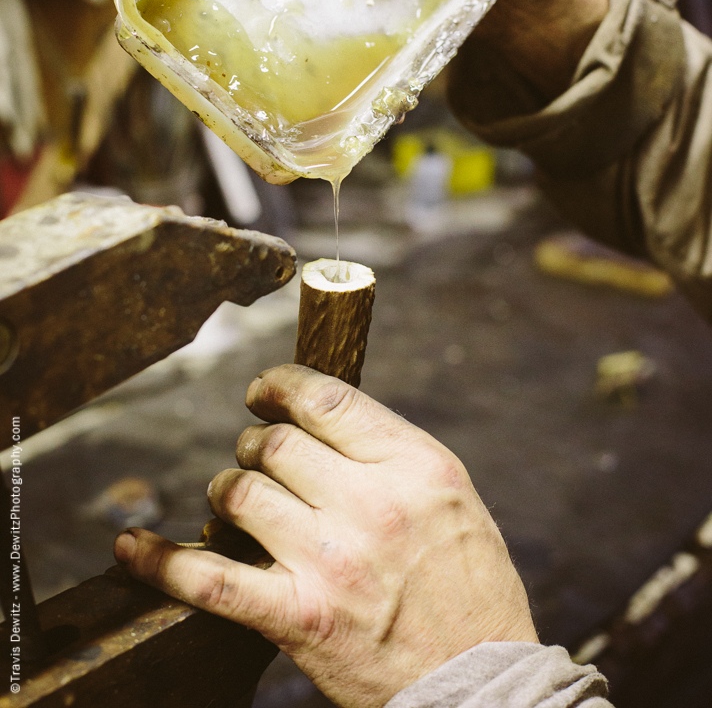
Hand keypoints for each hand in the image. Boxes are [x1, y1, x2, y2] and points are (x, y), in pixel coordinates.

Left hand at [115, 365, 535, 707]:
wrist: (479, 681)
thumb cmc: (470, 584)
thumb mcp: (449, 494)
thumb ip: (387, 451)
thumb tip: (317, 417)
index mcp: (414, 466)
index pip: (326, 399)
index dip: (280, 385)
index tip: (262, 392)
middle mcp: (372, 505)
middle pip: (277, 444)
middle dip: (255, 445)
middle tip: (258, 459)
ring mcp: (332, 562)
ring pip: (241, 493)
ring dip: (226, 490)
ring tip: (234, 501)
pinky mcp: (299, 619)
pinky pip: (210, 581)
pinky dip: (161, 561)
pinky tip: (132, 546)